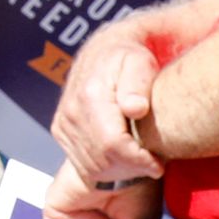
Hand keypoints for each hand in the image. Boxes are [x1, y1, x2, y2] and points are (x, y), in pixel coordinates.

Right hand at [49, 15, 166, 194]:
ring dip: (121, 169)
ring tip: (141, 155)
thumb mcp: (141, 61)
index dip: (138, 160)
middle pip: (103, 160)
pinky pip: (83, 163)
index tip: (158, 162)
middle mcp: (72, 111)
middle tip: (154, 160)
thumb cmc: (129, 56)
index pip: (112, 144)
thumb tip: (135, 109)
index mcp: (90, 95)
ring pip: (92, 166)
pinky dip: (107, 166)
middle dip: (132, 167)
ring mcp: (64, 123)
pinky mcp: (60, 130)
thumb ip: (139, 83)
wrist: (102, 49)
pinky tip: (124, 154)